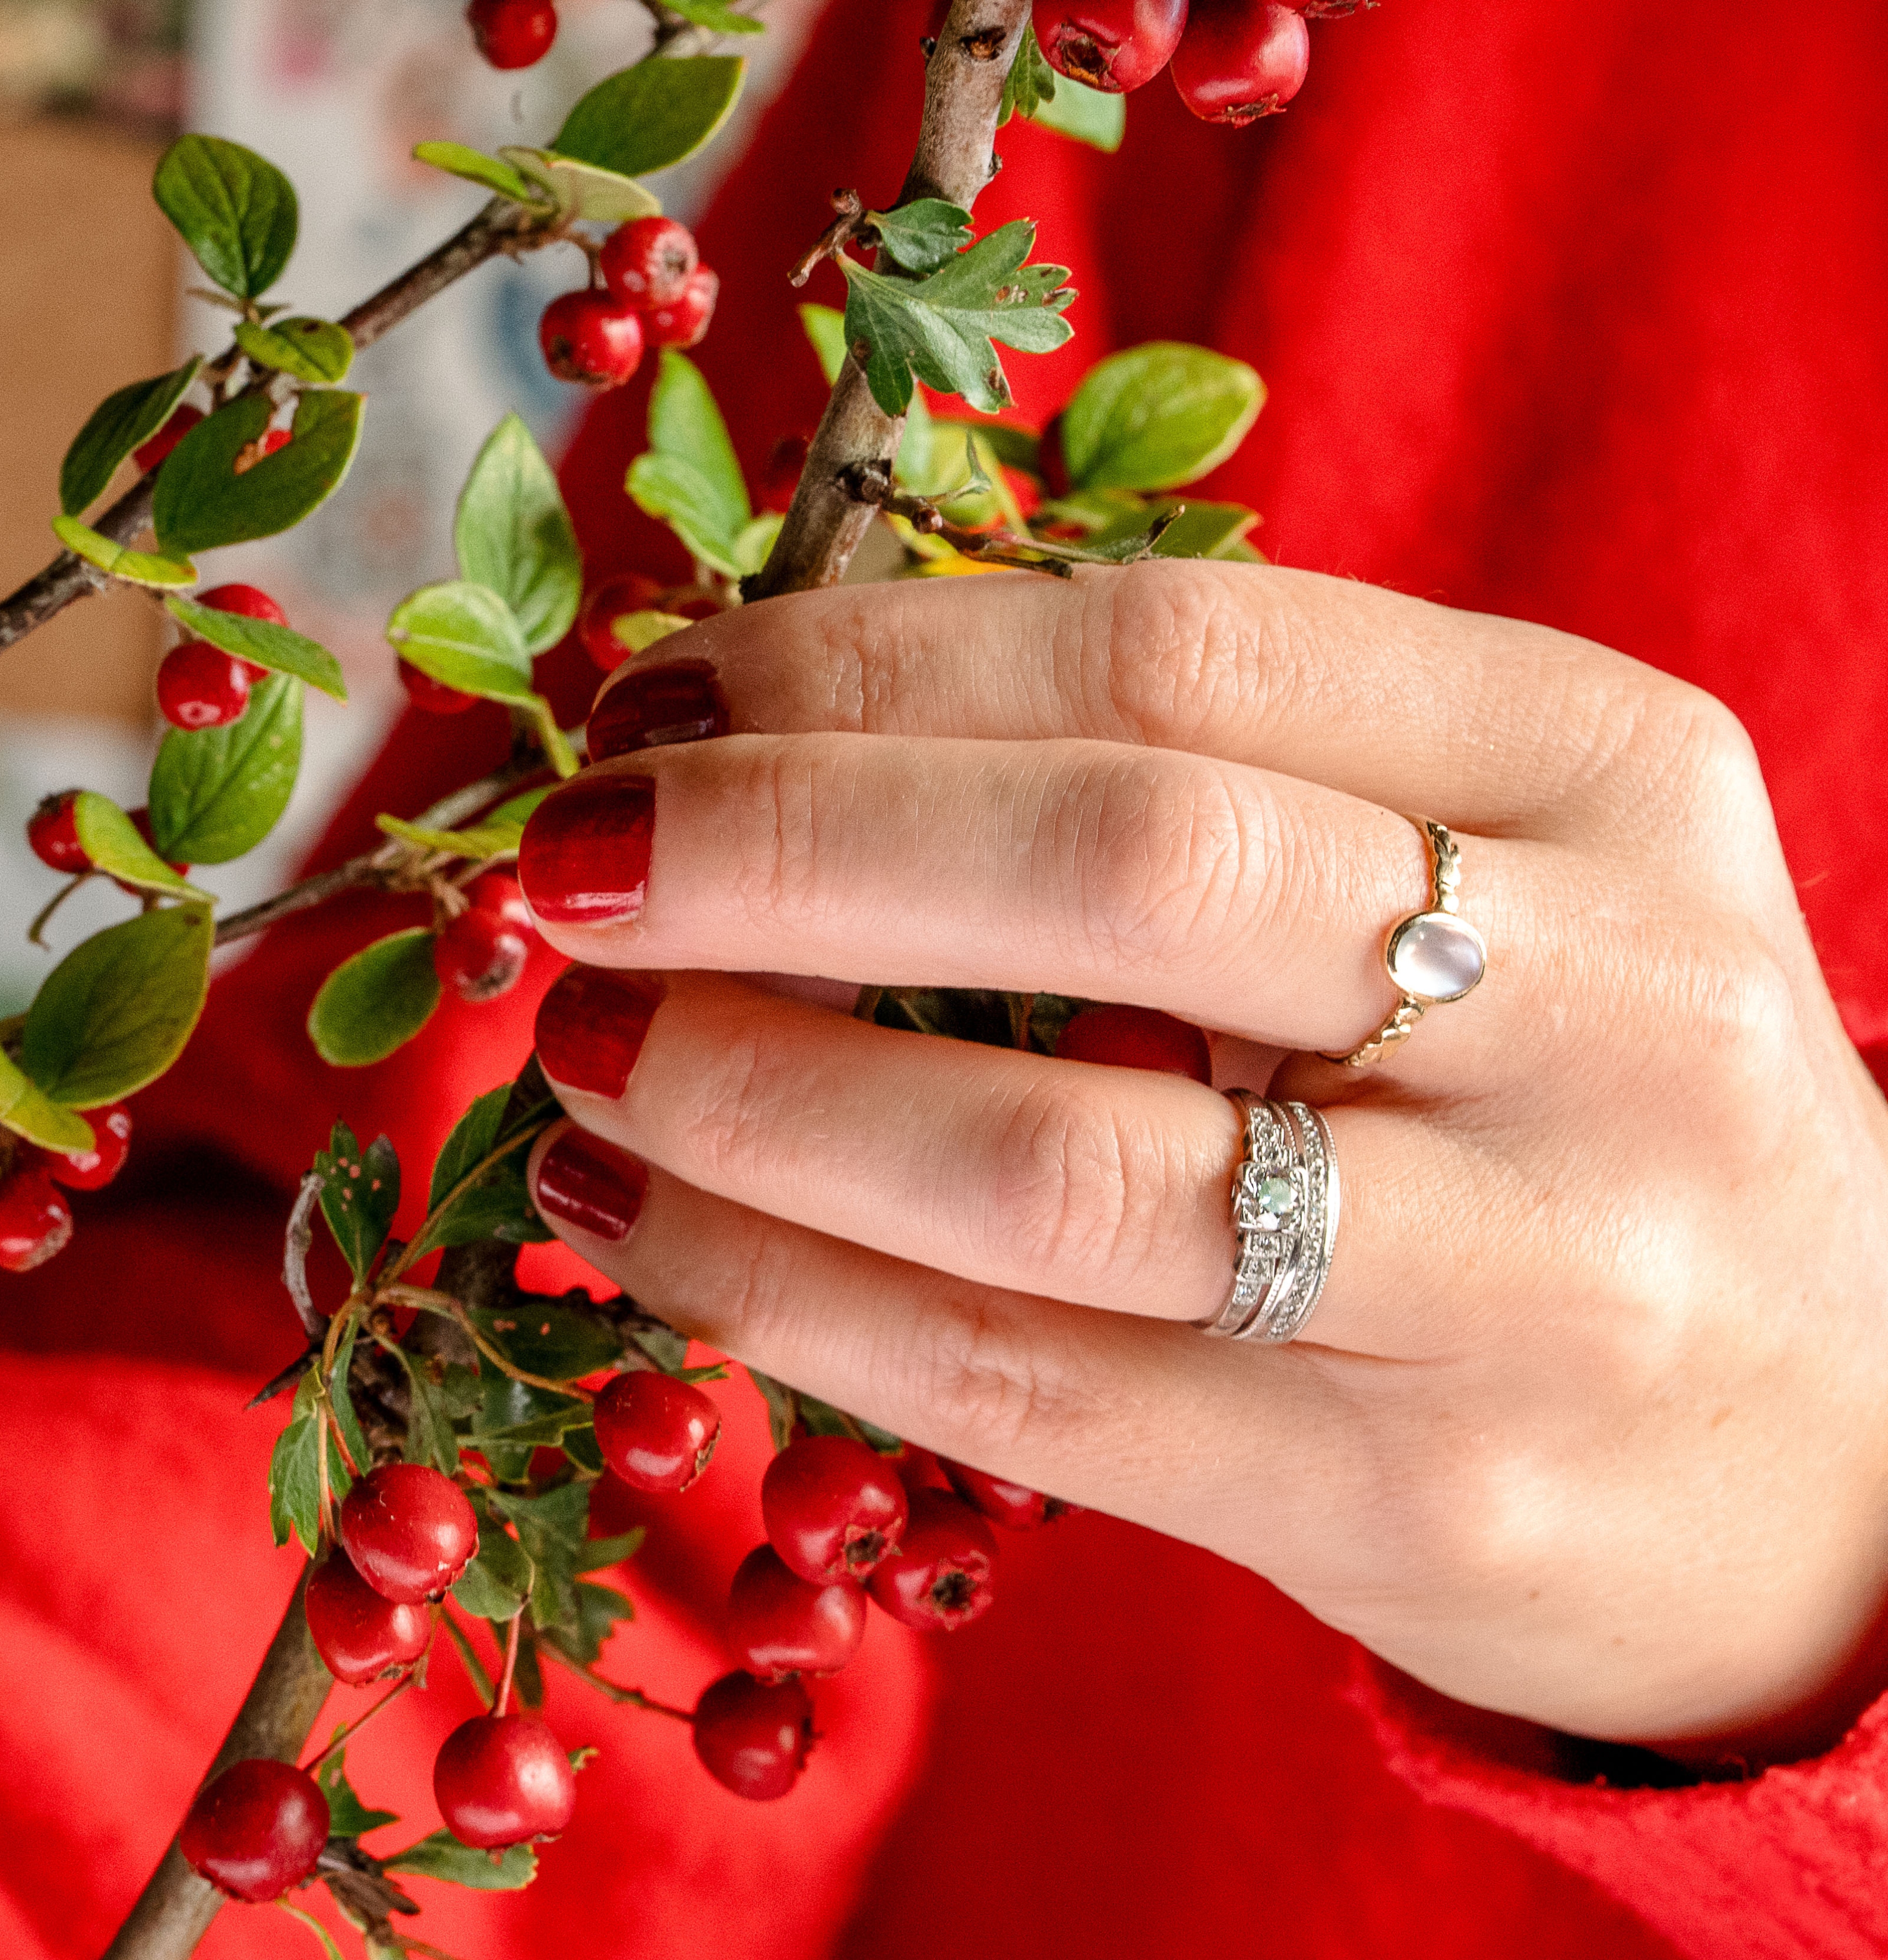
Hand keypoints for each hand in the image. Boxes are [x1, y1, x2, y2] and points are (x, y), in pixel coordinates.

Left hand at [515, 560, 1887, 1757]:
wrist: (1819, 1455)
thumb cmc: (1554, 1106)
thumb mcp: (1470, 874)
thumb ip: (1190, 778)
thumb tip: (760, 716)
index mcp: (1609, 773)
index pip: (1176, 653)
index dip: (864, 659)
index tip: (654, 689)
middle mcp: (1607, 1010)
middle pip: (1118, 866)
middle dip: (777, 846)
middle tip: (561, 860)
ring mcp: (1533, 1280)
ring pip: (1049, 1162)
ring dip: (746, 1087)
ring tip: (570, 1043)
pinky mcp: (1414, 1502)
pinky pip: (1024, 1385)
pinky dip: (784, 1290)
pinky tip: (635, 1222)